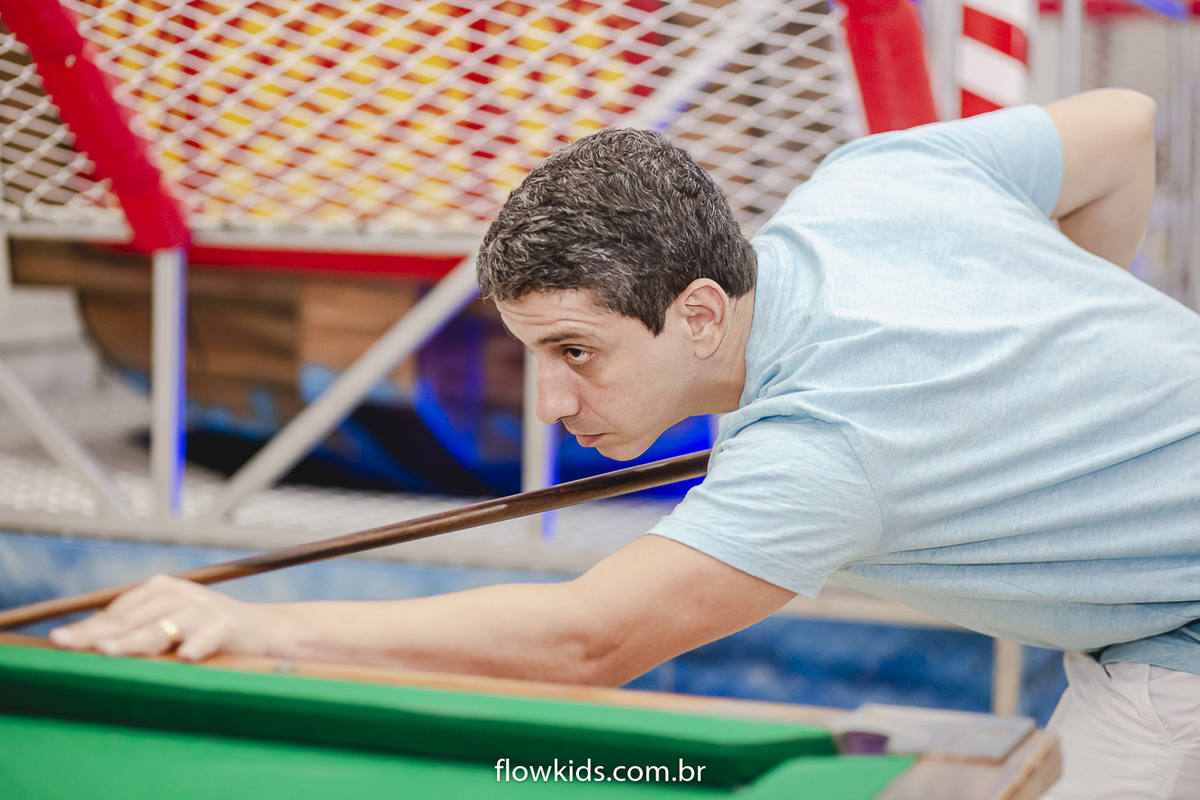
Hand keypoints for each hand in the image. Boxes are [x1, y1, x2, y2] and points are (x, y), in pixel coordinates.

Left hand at [49, 575, 264, 660]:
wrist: (261, 628)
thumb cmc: (205, 629)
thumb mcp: (168, 623)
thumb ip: (136, 629)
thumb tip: (87, 642)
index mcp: (159, 590)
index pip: (116, 611)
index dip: (87, 628)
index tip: (59, 641)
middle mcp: (178, 594)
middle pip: (132, 619)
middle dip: (100, 634)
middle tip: (70, 645)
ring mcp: (202, 609)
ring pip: (162, 628)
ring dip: (136, 640)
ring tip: (110, 651)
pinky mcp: (226, 625)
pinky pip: (208, 637)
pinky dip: (198, 645)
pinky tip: (187, 656)